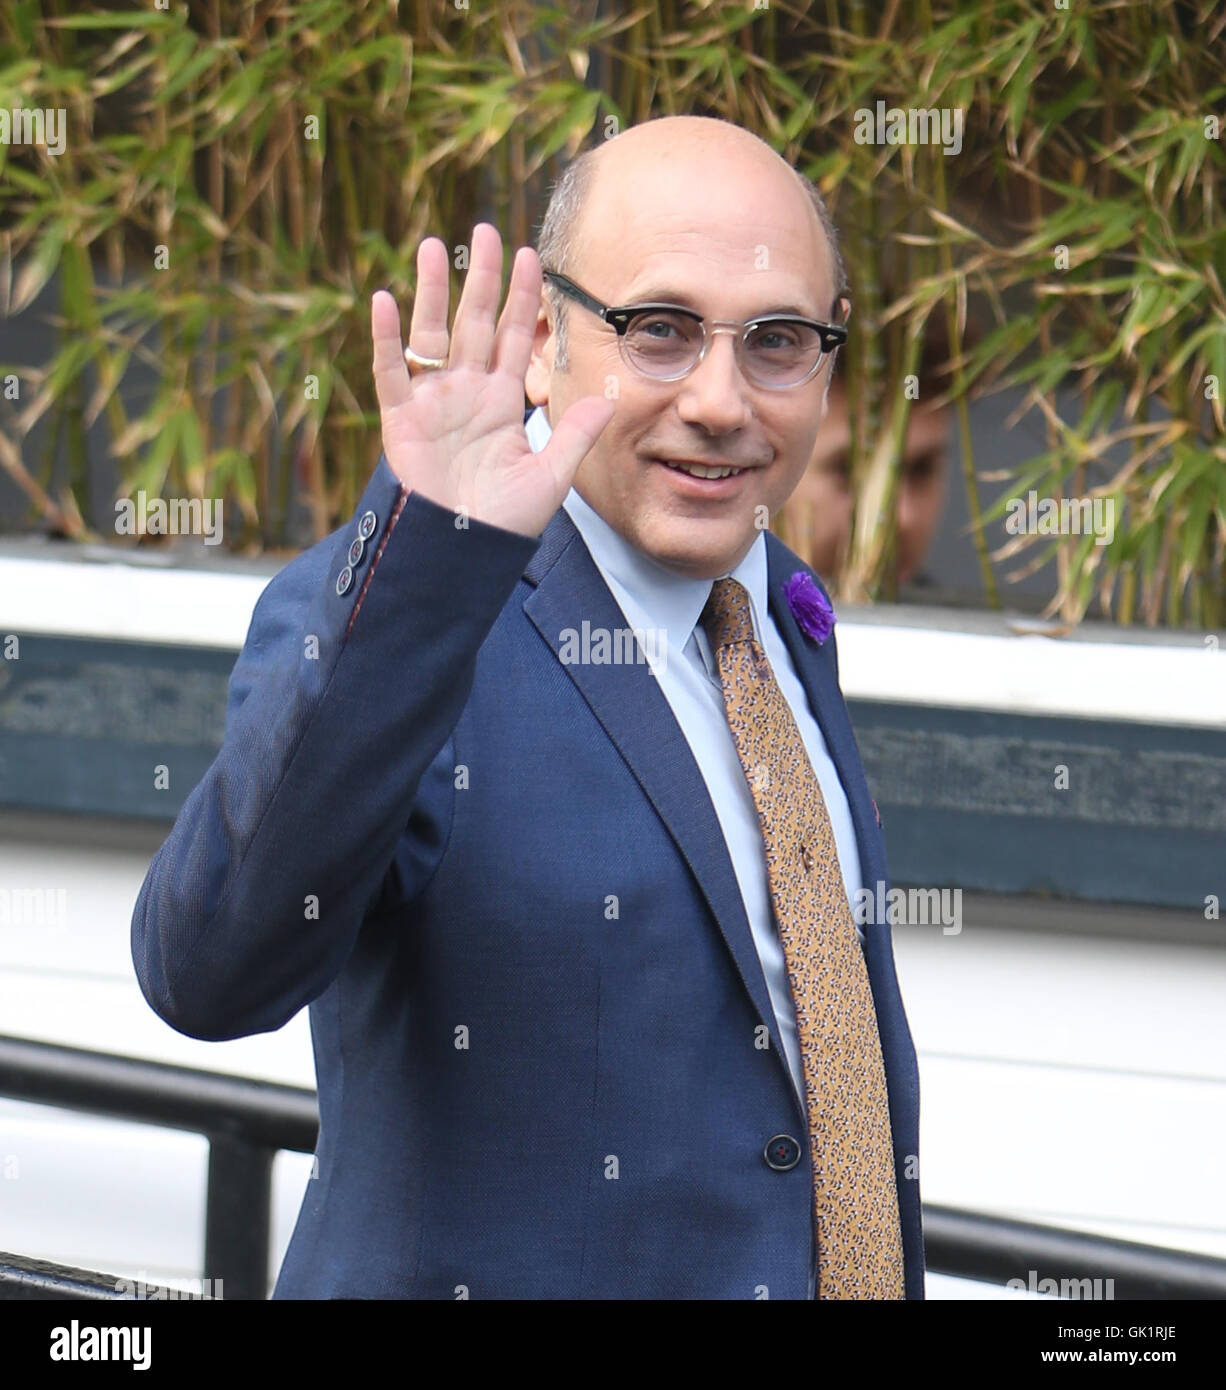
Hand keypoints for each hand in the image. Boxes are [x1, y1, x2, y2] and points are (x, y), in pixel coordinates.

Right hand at [370, 222, 614, 537]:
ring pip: (431, 334)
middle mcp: (467, 393)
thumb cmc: (503, 524)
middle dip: (481, 278)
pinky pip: (392, 372)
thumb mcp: (548, 477)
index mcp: (502, 403)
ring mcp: (432, 403)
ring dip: (430, 291)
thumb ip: (573, 435)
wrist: (461, 554)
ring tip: (432, 246)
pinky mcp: (401, 421)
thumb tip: (606, 395)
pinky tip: (385, 300)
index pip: (516, 338)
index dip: (522, 298)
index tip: (530, 255)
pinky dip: (386, 338)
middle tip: (485, 229)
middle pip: (475, 323)